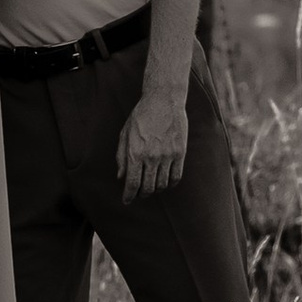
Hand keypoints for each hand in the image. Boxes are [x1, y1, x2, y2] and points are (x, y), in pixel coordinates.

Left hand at [117, 83, 188, 200]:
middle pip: (148, 187)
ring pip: (162, 184)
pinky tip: (166, 182)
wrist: (163, 100)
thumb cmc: (141, 116)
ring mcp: (167, 155)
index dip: (129, 196)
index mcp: (135, 153)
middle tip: (140, 194)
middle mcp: (151, 157)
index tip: (127, 201)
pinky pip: (176, 176)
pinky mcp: (180, 152)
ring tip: (152, 187)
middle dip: (142, 194)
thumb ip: (121, 157)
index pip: (132, 183)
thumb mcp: (125, 134)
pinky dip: (170, 183)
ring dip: (156, 190)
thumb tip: (121, 177)